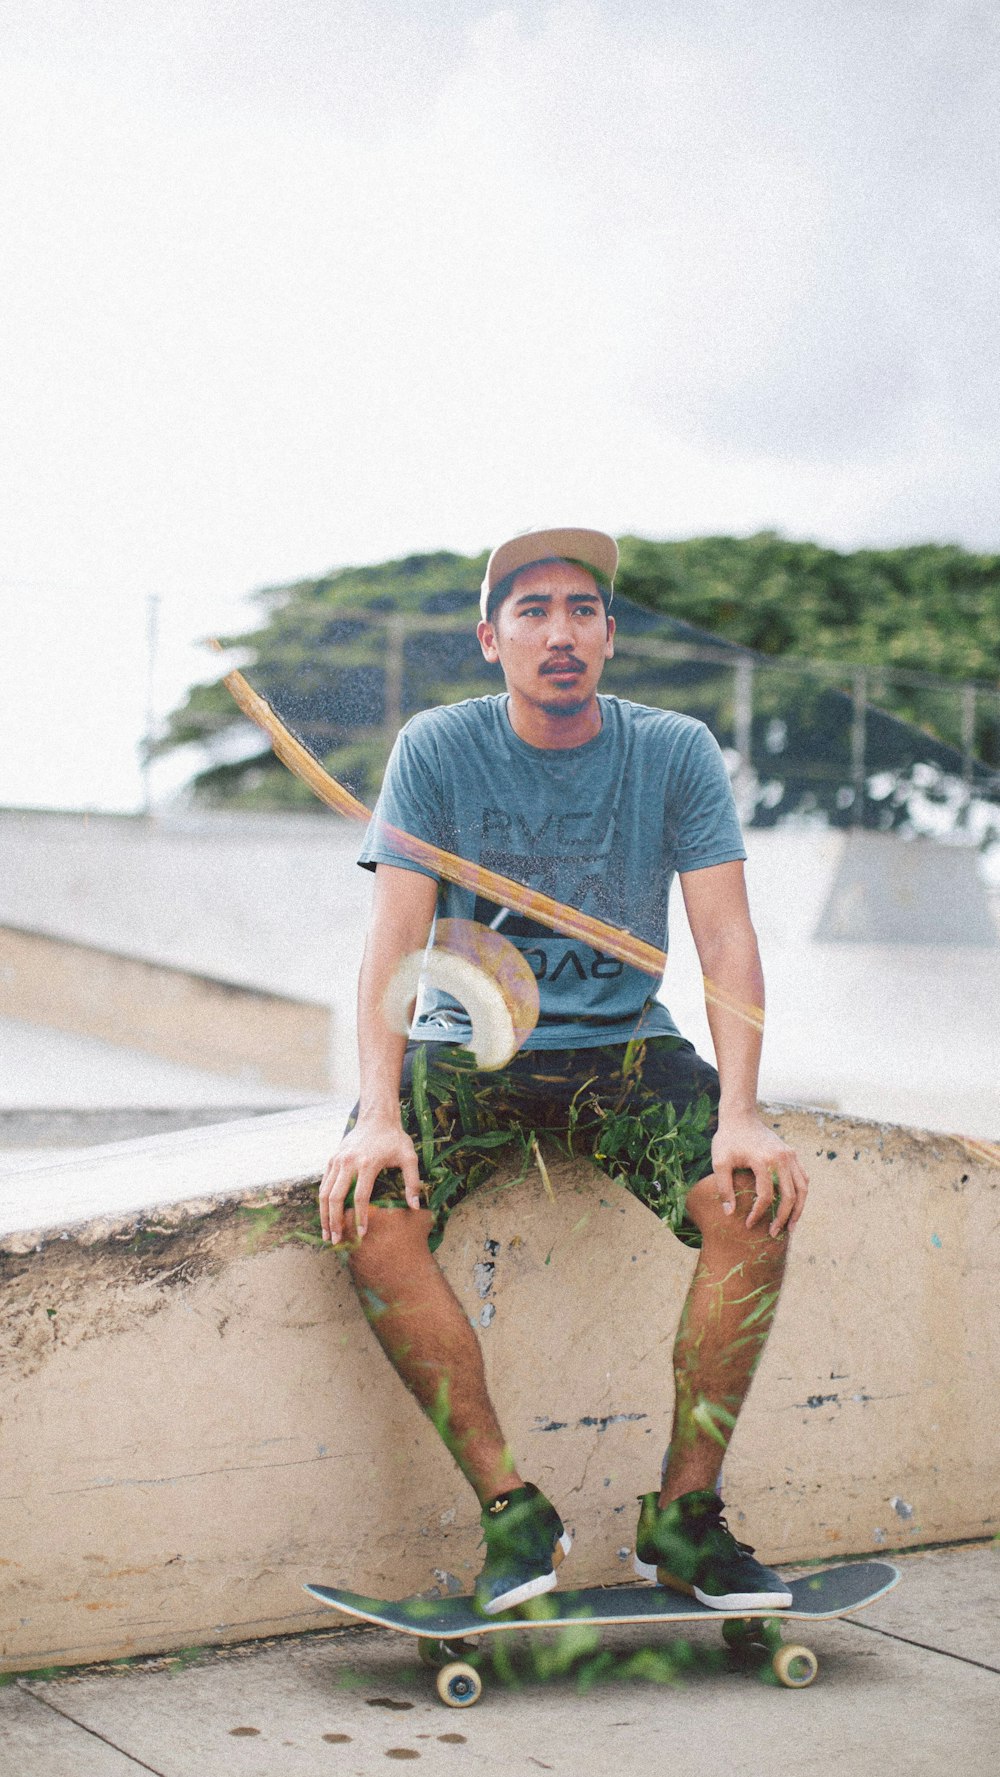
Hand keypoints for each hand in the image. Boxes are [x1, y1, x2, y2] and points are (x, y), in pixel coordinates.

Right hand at [319, 1117, 421, 1243]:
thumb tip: (415, 1206)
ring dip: (324, 1215)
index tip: (361, 1234)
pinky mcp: (332, 1159)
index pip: (360, 1197)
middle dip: (334, 1222)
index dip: (360, 1217)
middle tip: (335, 1241)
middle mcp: (348, 1163)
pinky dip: (323, 1202)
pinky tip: (326, 1216)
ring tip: (326, 1234)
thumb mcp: (409, 1157)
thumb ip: (413, 1182)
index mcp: (367, 1164)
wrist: (376, 1117)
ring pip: (324, 1193)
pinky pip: (324, 1184)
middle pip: (335, 1198)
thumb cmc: (395, 1139)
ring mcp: (337, 1161)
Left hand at [711, 1112, 808, 1235]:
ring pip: (802, 1188)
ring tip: (790, 1227)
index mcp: (763, 1160)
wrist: (740, 1117)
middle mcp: (781, 1158)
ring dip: (798, 1209)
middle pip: (789, 1195)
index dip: (758, 1214)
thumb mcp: (719, 1162)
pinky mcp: (792, 1154)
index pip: (766, 1196)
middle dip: (783, 1218)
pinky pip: (803, 1178)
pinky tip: (794, 1207)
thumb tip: (730, 1214)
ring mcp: (790, 1155)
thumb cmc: (728, 1140)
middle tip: (774, 1234)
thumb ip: (724, 1188)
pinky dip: (801, 1194)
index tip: (748, 1225)